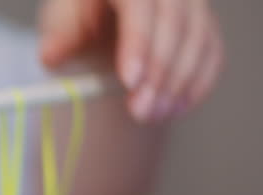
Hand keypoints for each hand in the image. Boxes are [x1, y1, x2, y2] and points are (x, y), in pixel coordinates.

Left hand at [39, 0, 222, 122]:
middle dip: (159, 72)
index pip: (139, 5)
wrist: (104, 25)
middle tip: (140, 111)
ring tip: (151, 116)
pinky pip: (211, 54)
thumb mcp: (61, 26)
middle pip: (175, 23)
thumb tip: (51, 55)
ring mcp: (191, 2)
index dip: (138, 42)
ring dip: (177, 84)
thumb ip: (59, 39)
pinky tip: (174, 110)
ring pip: (197, 41)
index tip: (129, 81)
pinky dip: (196, 85)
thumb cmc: (78, 22)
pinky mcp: (204, 24)